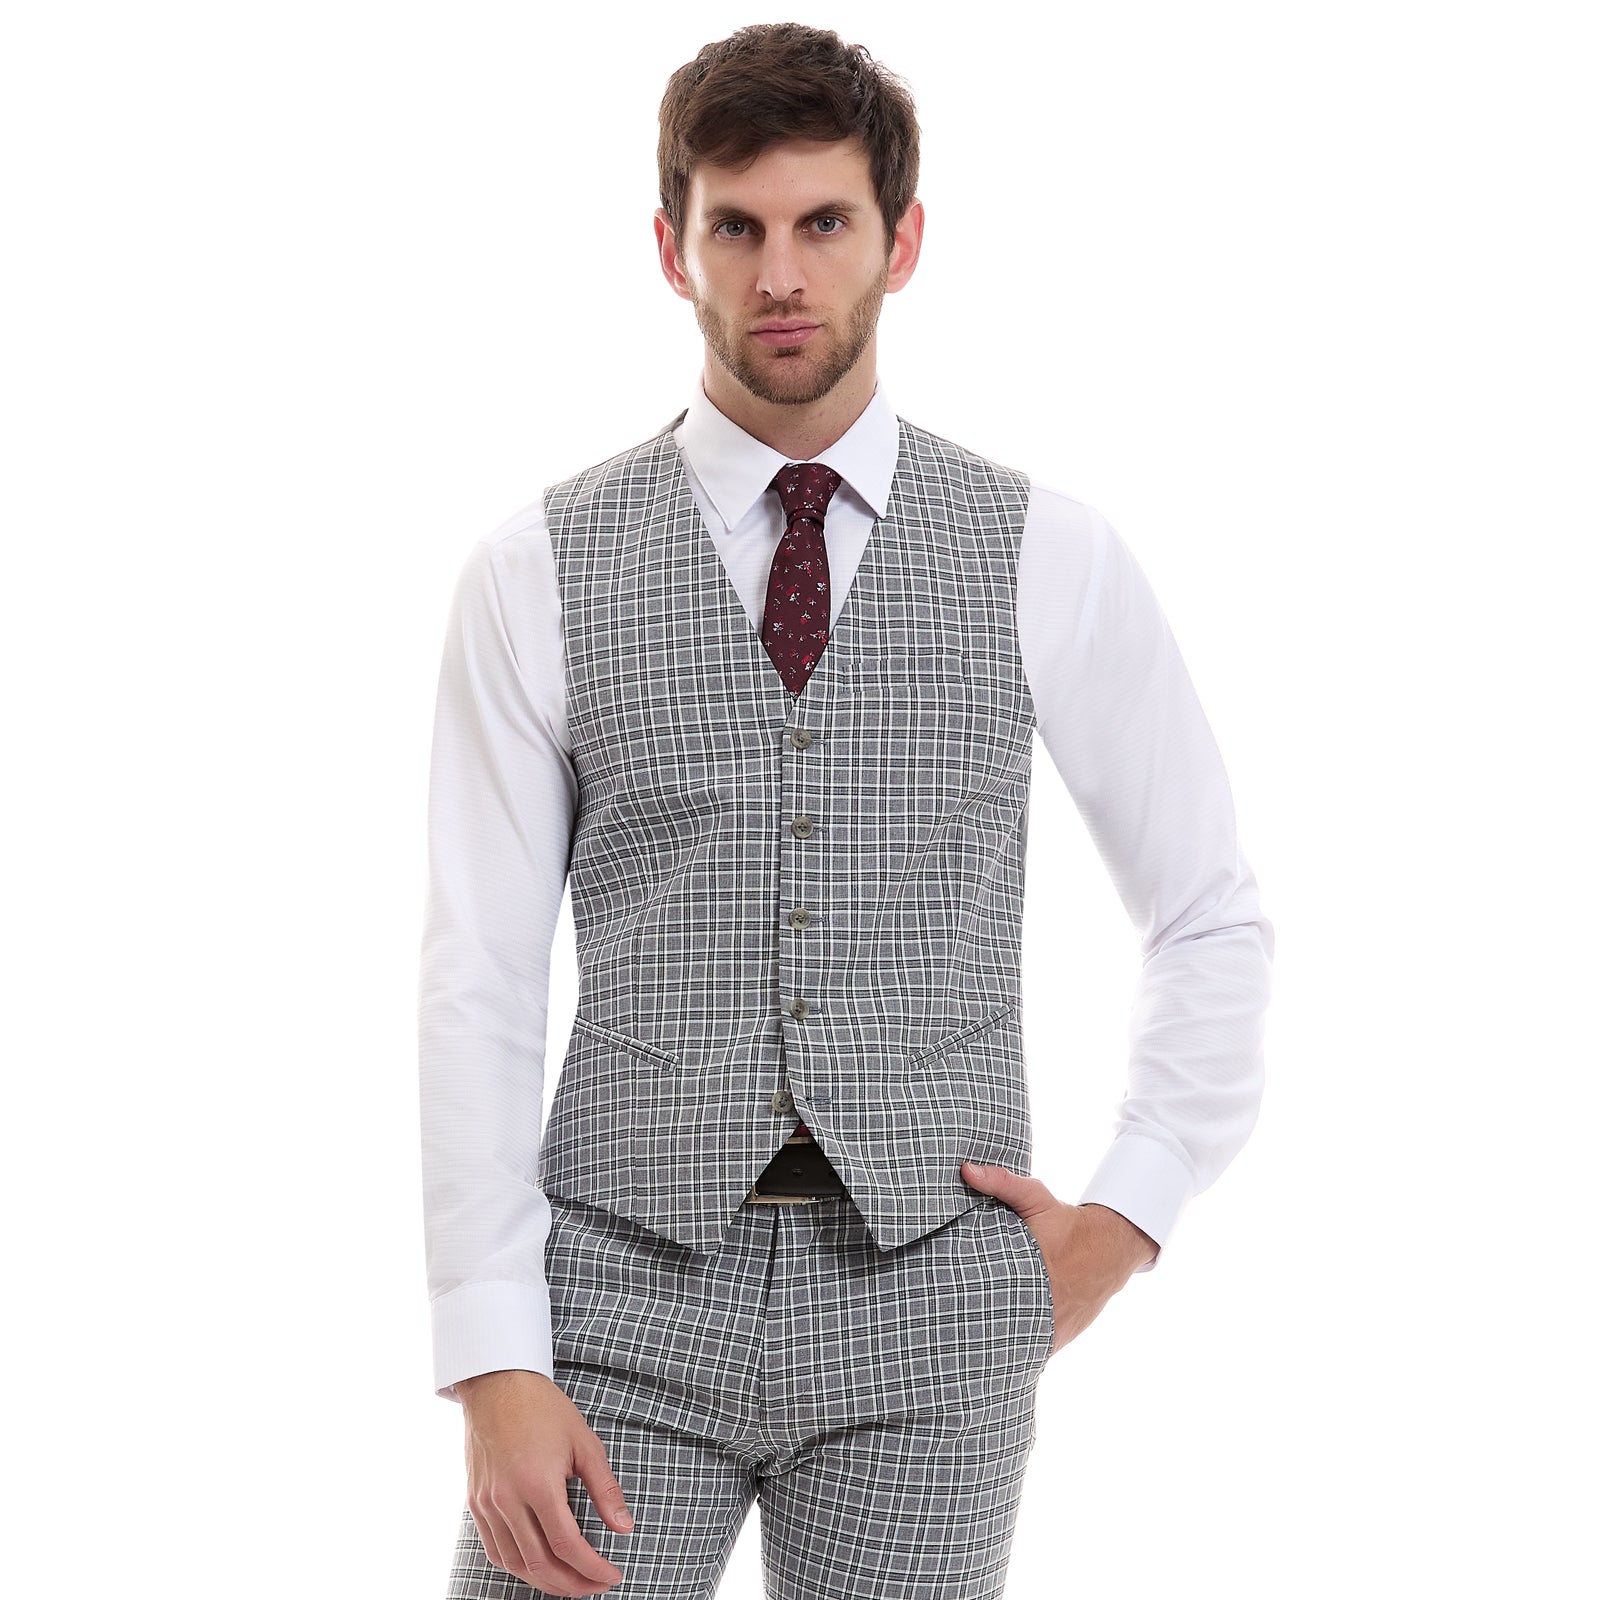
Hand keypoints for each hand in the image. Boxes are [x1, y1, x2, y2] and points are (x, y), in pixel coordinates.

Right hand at [457, 1368, 634, 1596]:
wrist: (497, 1383)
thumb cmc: (543, 1408)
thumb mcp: (584, 1442)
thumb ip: (605, 1489)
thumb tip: (625, 1528)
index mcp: (538, 1484)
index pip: (568, 1546)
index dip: (593, 1569)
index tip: (612, 1575)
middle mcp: (508, 1500)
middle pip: (540, 1564)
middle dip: (572, 1584)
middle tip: (596, 1586)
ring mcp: (487, 1504)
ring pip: (515, 1564)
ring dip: (545, 1581)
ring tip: (572, 1581)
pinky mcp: (475, 1502)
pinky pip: (495, 1550)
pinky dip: (518, 1566)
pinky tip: (538, 1564)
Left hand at [960, 1161, 1157, 1358]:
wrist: (1109, 1248)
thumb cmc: (1065, 1222)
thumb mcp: (1035, 1197)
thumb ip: (1001, 1183)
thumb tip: (965, 1170)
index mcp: (1029, 1273)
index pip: (989, 1299)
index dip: (965, 1308)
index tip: (943, 1311)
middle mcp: (1041, 1307)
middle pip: (998, 1331)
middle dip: (973, 1334)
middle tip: (944, 1336)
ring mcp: (1052, 1328)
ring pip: (1015, 1348)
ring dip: (994, 1349)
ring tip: (962, 1353)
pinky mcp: (1060, 1339)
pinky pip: (1032, 1353)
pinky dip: (1015, 1355)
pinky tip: (992, 1361)